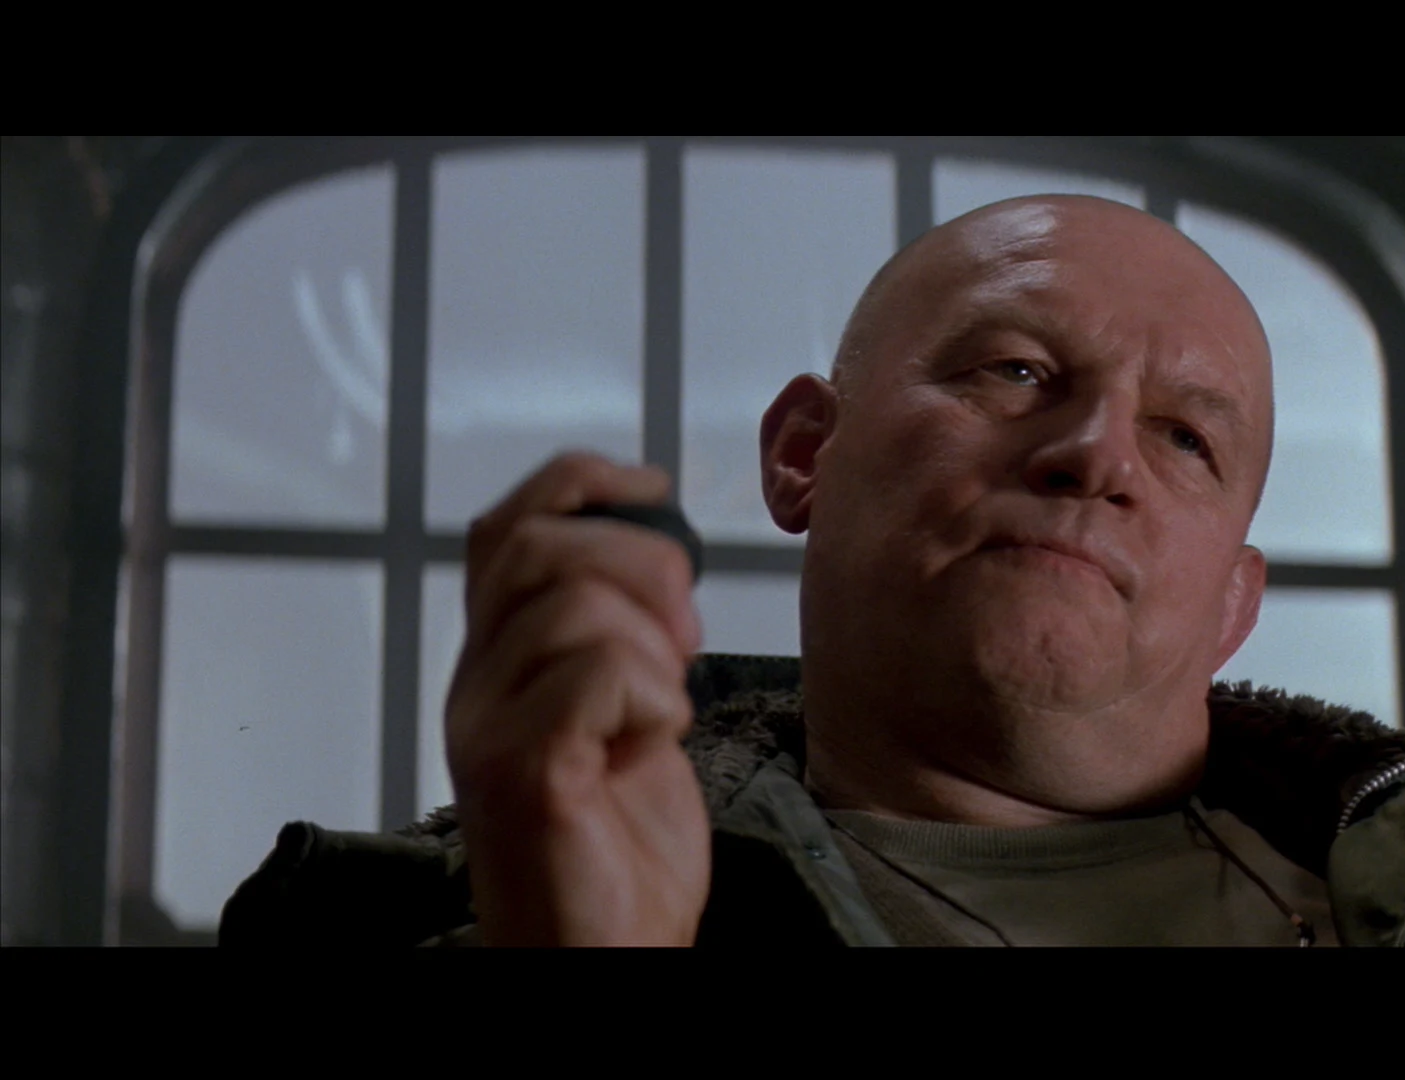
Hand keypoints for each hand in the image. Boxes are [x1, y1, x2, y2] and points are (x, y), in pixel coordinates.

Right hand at [446, 453, 708, 945]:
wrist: (605, 949)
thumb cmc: (619, 847)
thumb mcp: (626, 714)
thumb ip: (622, 638)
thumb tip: (662, 560)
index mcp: (500, 661)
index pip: (508, 525)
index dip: (582, 484)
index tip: (655, 494)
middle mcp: (477, 685)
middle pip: (533, 546)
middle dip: (638, 565)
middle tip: (684, 637)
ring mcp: (489, 728)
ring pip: (570, 605)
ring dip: (652, 647)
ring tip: (663, 711)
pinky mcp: (523, 773)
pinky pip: (595, 674)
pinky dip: (653, 697)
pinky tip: (654, 744)